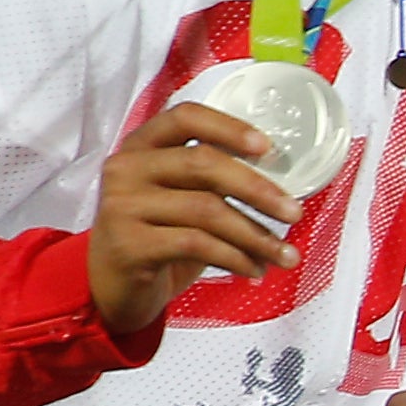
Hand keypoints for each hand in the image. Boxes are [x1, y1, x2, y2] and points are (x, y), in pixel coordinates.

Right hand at [87, 101, 305, 333]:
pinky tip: (255, 269)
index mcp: (142, 146)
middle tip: (294, 212)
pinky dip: (236, 258)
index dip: (229, 127)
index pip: (185, 117)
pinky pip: (196, 244)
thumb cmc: (158, 237)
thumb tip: (281, 187)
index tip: (267, 147)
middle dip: (257, 189)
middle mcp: (126, 168)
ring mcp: (123, 205)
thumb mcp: (181, 200)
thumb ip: (212, 182)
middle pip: (203, 163)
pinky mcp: (128, 243)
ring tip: (285, 255)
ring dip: (256, 235)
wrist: (112, 287)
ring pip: (206, 209)